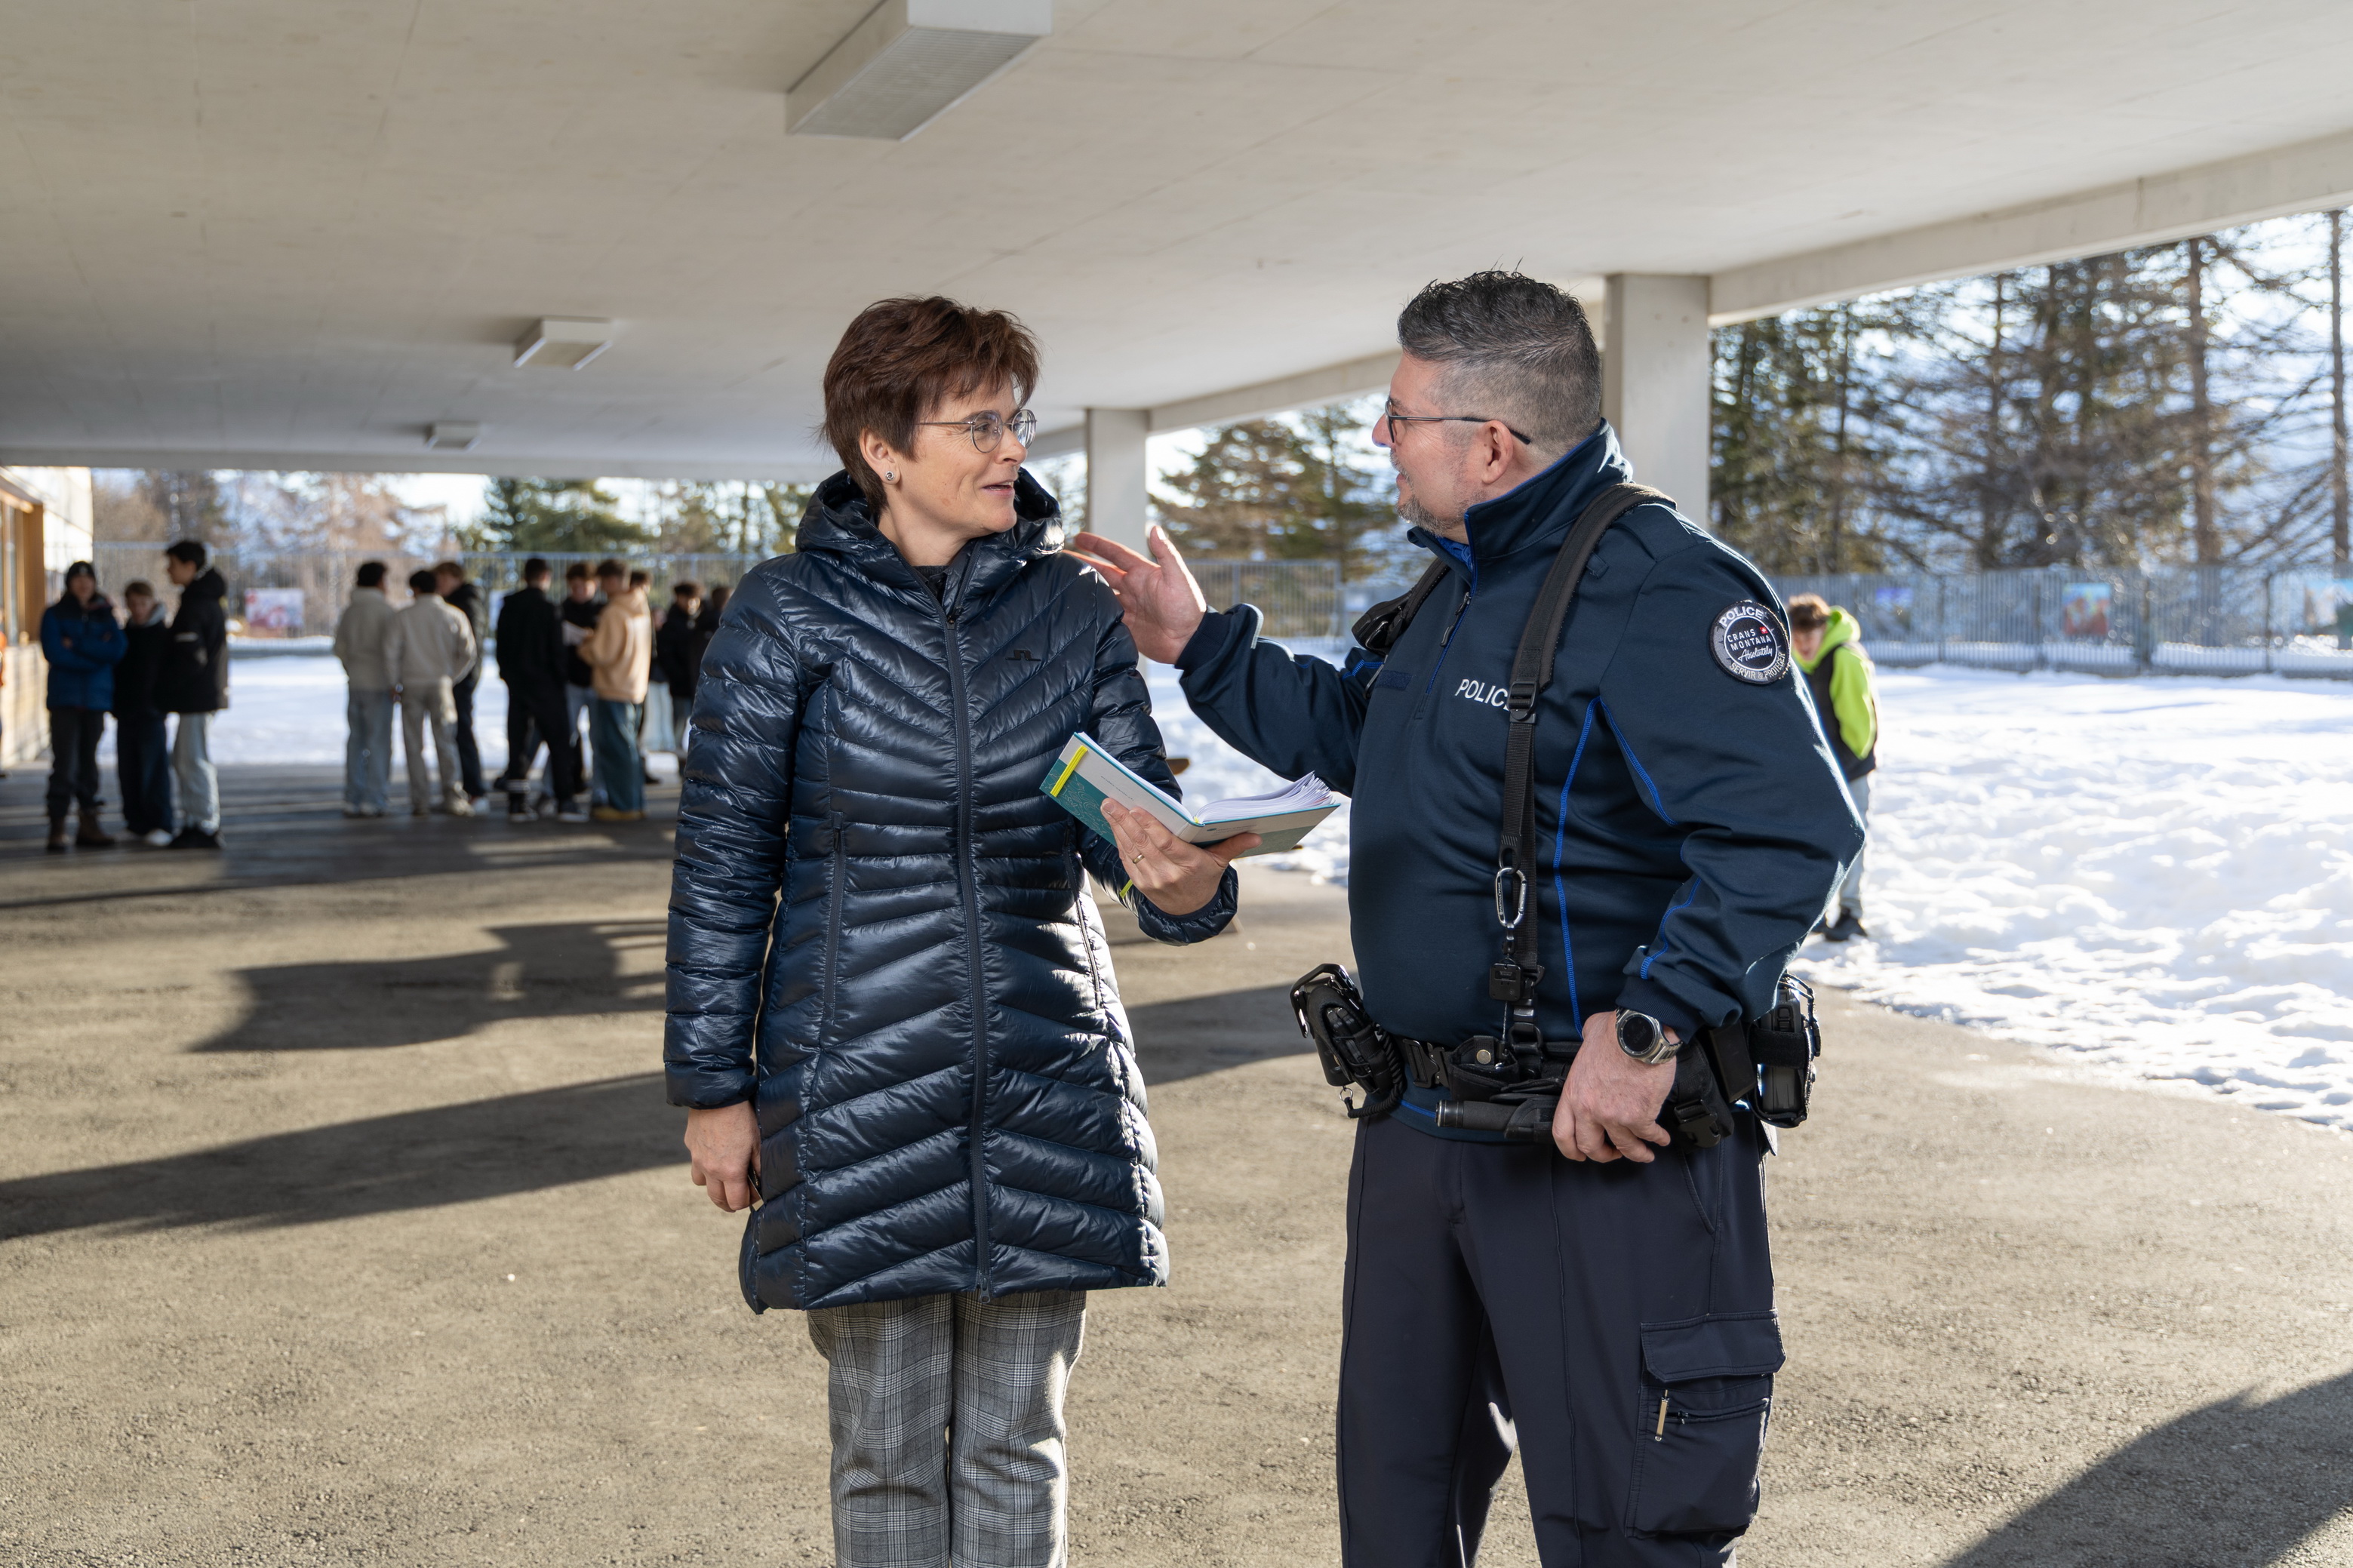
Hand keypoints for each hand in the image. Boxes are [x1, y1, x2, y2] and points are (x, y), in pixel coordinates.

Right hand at [684, 1102, 758, 1211]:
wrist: (717, 1095)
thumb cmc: (742, 1118)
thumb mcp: (757, 1142)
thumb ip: (759, 1165)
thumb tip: (761, 1182)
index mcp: (730, 1171)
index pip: (736, 1202)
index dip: (747, 1202)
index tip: (753, 1194)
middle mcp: (711, 1169)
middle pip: (717, 1199)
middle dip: (729, 1203)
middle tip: (737, 1199)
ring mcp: (697, 1159)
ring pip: (702, 1184)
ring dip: (713, 1185)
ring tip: (723, 1178)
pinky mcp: (690, 1146)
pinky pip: (695, 1164)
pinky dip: (703, 1166)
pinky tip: (713, 1155)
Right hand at [1069, 525, 1207, 663]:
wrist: (1189, 641)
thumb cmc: (1188, 608)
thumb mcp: (1178, 578)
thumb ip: (1166, 554)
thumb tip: (1155, 528)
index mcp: (1142, 574)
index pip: (1115, 554)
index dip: (1098, 545)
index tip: (1079, 537)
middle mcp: (1132, 588)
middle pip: (1102, 572)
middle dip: (1083, 564)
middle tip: (1061, 559)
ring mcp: (1128, 607)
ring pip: (1100, 594)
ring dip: (1084, 588)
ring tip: (1063, 582)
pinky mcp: (1125, 626)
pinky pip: (1103, 616)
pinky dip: (1091, 612)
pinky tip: (1076, 610)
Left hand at [1101, 800, 1257, 915]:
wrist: (1190, 912)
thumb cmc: (1204, 879)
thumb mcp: (1220, 863)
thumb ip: (1234, 845)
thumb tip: (1256, 835)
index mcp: (1189, 866)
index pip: (1165, 843)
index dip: (1149, 826)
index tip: (1137, 808)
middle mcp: (1168, 874)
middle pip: (1143, 844)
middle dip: (1125, 821)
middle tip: (1111, 801)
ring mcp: (1152, 880)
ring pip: (1131, 850)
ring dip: (1117, 827)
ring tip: (1108, 807)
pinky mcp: (1140, 884)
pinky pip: (1126, 860)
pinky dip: (1119, 841)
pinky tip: (1113, 825)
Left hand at [1553, 1011, 1677, 1163]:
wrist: (1641, 1033)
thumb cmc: (1616, 1032)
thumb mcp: (1588, 1035)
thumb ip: (1586, 1042)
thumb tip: (1591, 1037)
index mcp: (1574, 1093)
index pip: (1562, 1133)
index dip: (1571, 1149)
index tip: (1580, 1154)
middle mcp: (1590, 1109)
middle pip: (1591, 1147)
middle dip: (1604, 1155)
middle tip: (1613, 1153)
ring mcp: (1615, 1116)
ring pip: (1624, 1147)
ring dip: (1635, 1153)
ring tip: (1644, 1153)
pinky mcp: (1640, 1116)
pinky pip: (1648, 1136)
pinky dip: (1657, 1139)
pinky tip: (1661, 1138)